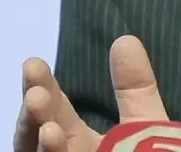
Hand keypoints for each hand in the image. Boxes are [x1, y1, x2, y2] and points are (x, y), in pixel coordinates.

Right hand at [13, 35, 168, 151]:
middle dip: (34, 116)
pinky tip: (56, 143)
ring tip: (48, 125)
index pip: (54, 115)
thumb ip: (135, 89)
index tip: (34, 63)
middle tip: (35, 91)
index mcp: (80, 145)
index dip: (43, 89)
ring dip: (40, 145)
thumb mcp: (146, 127)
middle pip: (39, 139)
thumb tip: (124, 39)